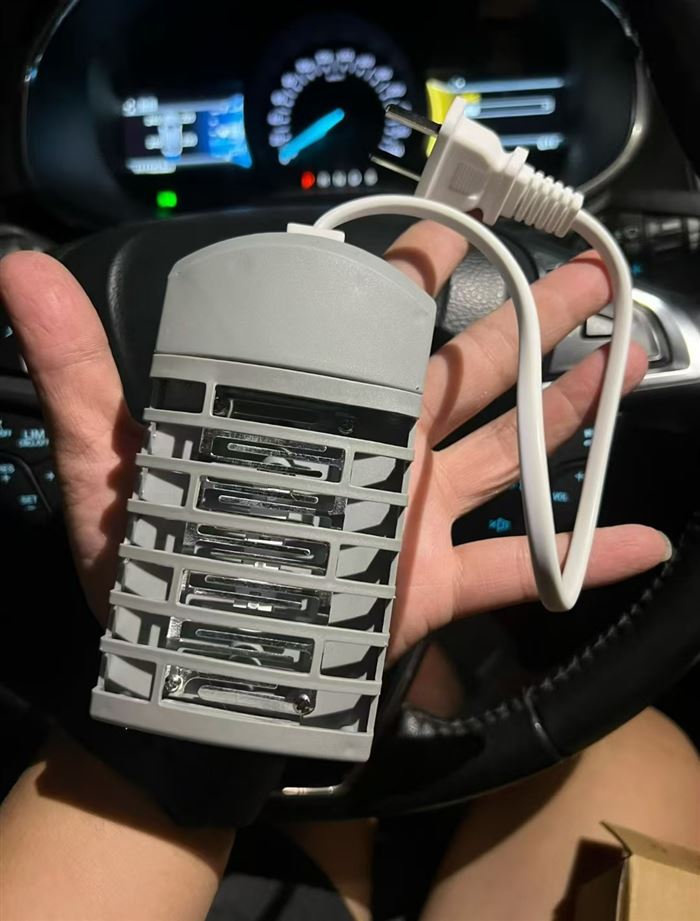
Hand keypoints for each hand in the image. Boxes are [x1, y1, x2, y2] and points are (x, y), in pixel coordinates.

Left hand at [0, 225, 668, 660]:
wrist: (183, 682)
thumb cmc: (150, 569)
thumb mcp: (110, 462)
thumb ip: (79, 370)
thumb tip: (20, 271)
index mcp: (319, 418)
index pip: (380, 331)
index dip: (422, 277)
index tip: (463, 230)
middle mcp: (379, 457)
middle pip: (470, 374)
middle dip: (531, 322)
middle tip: (587, 277)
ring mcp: (414, 521)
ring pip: (509, 453)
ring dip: (571, 412)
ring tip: (627, 362)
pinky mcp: (432, 590)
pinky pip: (520, 572)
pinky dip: (585, 560)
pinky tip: (644, 541)